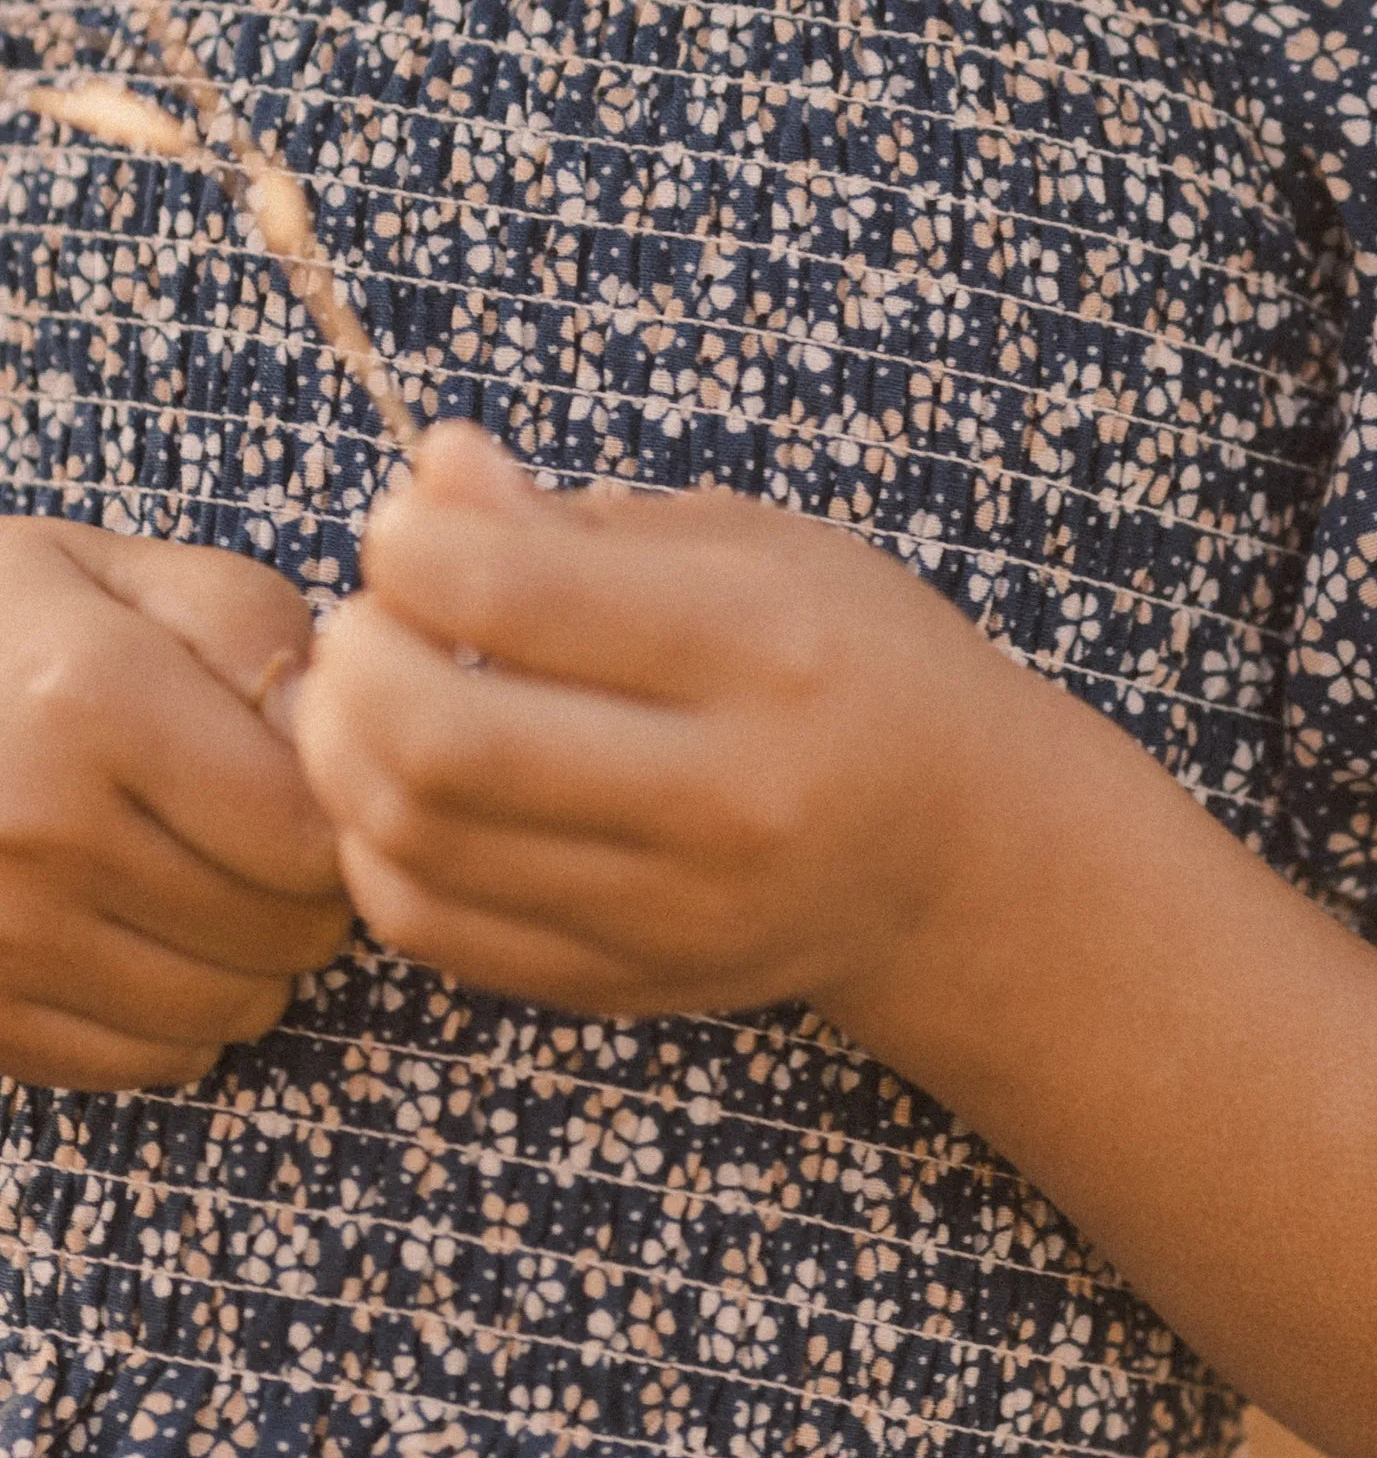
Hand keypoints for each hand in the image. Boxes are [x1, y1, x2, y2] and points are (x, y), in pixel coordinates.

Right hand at [0, 521, 352, 1091]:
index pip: (309, 835)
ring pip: (229, 1009)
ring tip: (202, 890)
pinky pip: (148, 1063)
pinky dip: (174, 1020)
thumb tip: (337, 739)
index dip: (339, 822)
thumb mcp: (111, 574)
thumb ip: (249, 630)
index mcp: (94, 700)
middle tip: (260, 844)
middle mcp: (40, 828)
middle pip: (284, 932)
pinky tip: (137, 945)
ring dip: (250, 963)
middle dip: (306, 895)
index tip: (305, 792)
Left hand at [286, 425, 1027, 1019]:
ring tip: (362, 700)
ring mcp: (678, 911)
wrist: (955, 853)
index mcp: (764, 652)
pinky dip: (378, 851)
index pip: (509, 591)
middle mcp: (727, 796)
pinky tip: (400, 796)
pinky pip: (435, 930)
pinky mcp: (631, 984)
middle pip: (442, 739)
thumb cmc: (848, 664)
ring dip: (340, 755)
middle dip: (354, 661)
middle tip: (365, 624)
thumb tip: (429, 473)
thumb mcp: (755, 551)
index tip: (411, 535)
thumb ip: (581, 524)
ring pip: (417, 844)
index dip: (409, 545)